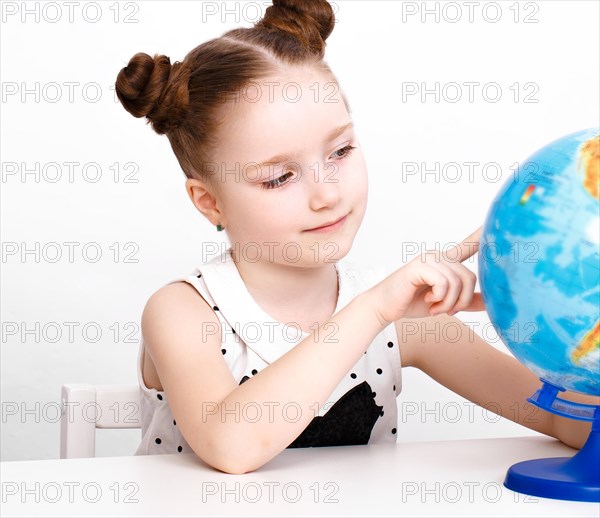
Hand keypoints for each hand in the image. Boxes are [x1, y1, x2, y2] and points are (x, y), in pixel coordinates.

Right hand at [369, 227, 485, 323]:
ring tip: (435, 308)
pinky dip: (439, 299)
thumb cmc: (411, 302)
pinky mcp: (419, 266)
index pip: (468, 246)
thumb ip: (466, 301)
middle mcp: (439, 256)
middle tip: (446, 311)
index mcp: (446, 262)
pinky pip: (444, 284)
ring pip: (457, 283)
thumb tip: (491, 304)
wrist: (385, 307)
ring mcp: (429, 259)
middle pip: (470, 277)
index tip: (494, 223)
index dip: (482, 235)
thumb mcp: (445, 304)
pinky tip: (428, 300)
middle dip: (462, 301)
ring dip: (449, 303)